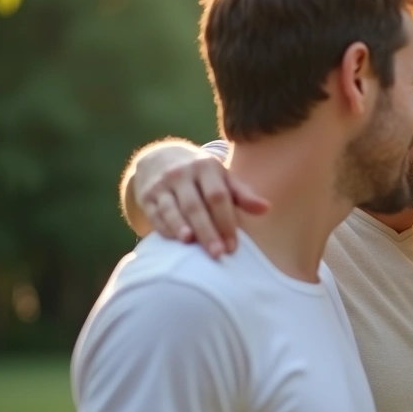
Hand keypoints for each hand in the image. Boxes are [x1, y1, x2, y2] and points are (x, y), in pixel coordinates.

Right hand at [134, 145, 268, 257]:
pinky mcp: (146, 196)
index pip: (218, 196)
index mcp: (206, 167)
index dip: (226, 221)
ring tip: (190, 244)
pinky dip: (164, 228)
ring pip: (172, 209)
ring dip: (180, 227)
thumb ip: (242, 194)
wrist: (160, 158)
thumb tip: (266, 209)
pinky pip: (155, 214)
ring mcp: (162, 184)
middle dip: (207, 230)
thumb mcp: (222, 177)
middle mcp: (182, 173)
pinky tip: (175, 241)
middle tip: (217, 253)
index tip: (233, 246)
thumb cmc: (202, 175)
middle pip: (195, 205)